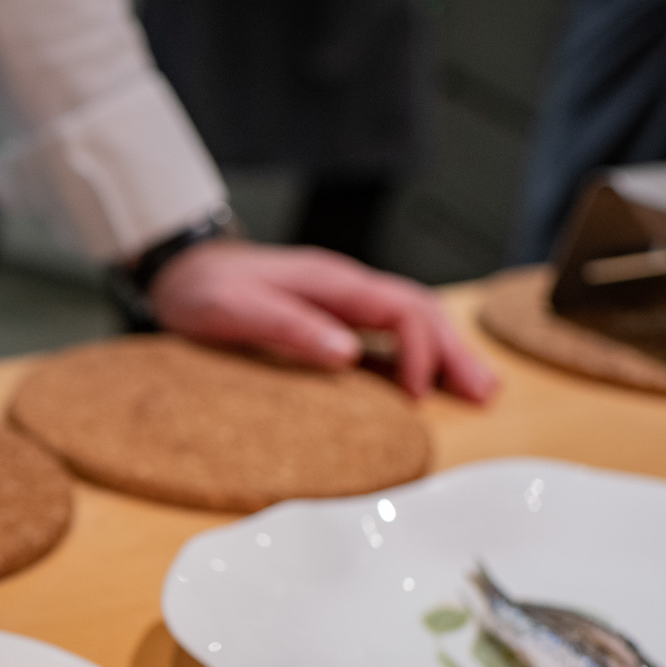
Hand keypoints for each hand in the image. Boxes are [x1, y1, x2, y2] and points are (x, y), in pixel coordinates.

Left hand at [148, 239, 499, 400]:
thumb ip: (289, 327)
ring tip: (476, 390)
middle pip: (421, 313)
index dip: (419, 351)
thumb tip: (345, 353)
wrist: (180, 271)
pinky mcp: (332, 318)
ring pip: (411, 322)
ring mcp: (342, 301)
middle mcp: (346, 287)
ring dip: (444, 354)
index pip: (402, 309)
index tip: (416, 395)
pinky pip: (387, 335)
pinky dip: (415, 358)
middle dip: (455, 352)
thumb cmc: (204, 289)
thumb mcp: (236, 310)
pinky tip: (426, 384)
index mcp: (333, 281)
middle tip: (485, 394)